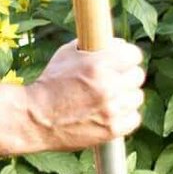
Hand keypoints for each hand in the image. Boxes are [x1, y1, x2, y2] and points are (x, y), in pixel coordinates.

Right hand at [27, 39, 145, 150]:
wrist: (34, 117)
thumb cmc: (50, 84)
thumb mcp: (66, 55)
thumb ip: (94, 47)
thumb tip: (116, 44)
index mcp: (97, 64)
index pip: (133, 54)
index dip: (126, 57)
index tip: (122, 61)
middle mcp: (108, 86)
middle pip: (137, 75)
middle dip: (125, 75)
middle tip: (114, 80)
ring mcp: (112, 109)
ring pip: (137, 97)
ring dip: (126, 96)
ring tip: (110, 98)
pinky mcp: (113, 129)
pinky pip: (134, 118)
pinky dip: (125, 116)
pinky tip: (111, 113)